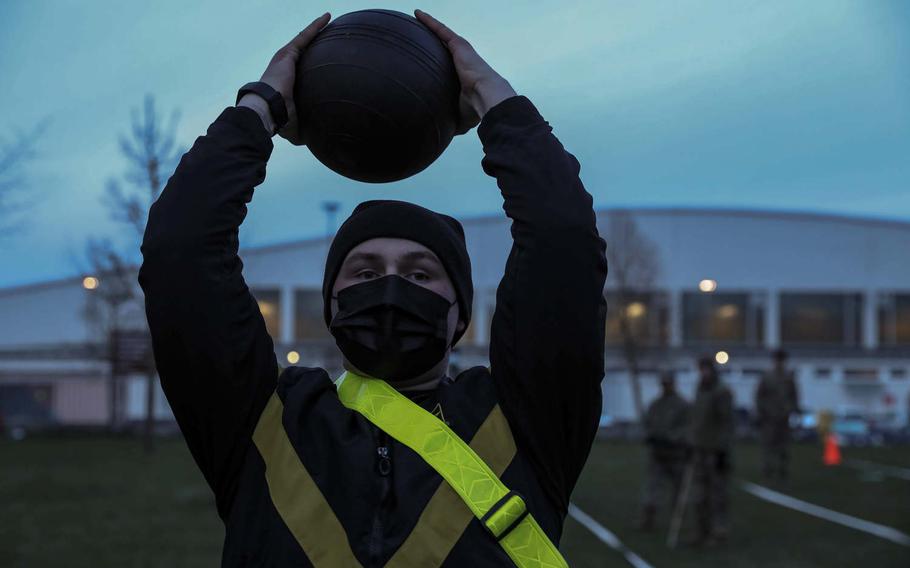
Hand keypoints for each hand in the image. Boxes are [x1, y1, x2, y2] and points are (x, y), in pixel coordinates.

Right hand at [256, 13, 330, 144]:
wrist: (269, 111)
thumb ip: (304, 128)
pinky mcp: (288, 53)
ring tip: (329, 20)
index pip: (301, 72)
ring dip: (315, 30)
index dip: (311, 67)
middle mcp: (284, 68)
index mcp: (286, 84)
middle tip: (329, 39)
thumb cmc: (280, 121)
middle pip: (303, 53)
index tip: (321, 65)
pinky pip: (305, 36)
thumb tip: (315, 141)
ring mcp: (285, 59)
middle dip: (314, 45)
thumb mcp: (296, 126)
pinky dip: (315, 26)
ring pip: (304, 41)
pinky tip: (327, 17)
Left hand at [414, 9, 516, 134]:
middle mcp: (462, 61)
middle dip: (433, 41)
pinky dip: (429, 22)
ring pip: (441, 35)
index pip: (446, 67)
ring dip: (430, 26)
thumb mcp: (459, 117)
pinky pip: (440, 30)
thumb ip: (450, 121)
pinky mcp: (458, 44)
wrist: (487, 98)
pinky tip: (417, 14)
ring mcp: (461, 51)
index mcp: (463, 77)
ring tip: (415, 18)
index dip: (437, 63)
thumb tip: (441, 136)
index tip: (427, 62)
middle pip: (443, 48)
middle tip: (418, 37)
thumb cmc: (475, 110)